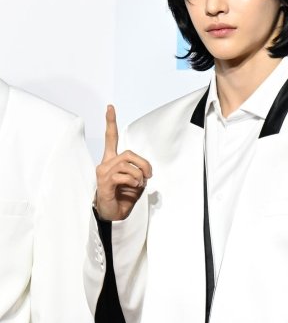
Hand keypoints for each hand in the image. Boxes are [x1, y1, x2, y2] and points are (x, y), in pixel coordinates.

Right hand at [95, 105, 151, 220]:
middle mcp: (105, 164)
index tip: (110, 107)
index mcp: (111, 162)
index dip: (110, 122)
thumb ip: (139, 172)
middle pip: (128, 153)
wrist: (113, 215)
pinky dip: (133, 181)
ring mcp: (103, 172)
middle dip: (143, 163)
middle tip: (149, 175)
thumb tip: (145, 171)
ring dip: (139, 175)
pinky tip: (133, 188)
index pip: (110, 138)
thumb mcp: (136, 183)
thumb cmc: (122, 199)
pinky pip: (122, 175)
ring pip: (126, 163)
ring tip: (139, 184)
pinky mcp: (104, 182)